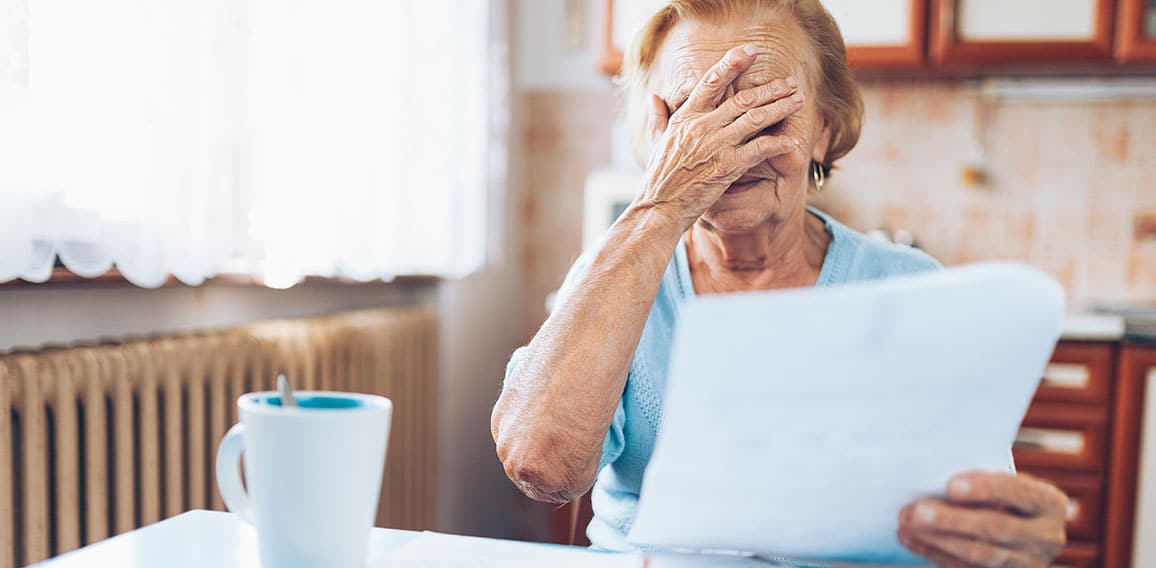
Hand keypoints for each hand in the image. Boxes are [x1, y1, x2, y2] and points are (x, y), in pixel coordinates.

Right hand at [637, 44, 804, 230]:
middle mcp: (701, 127)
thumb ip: (658, 117)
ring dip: (780, 108)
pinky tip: (793, 141)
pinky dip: (778, 144)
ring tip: (799, 101)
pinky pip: (758, 149)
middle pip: (742, 99)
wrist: (659, 207)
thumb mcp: (655, 142)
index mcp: (685, 117)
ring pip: (755, 119)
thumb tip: (654, 97)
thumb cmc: (659, 177)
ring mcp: (714, 146)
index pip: (711, 82)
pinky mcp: (726, 167)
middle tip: (791, 82)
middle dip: (771, 88)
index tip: (751, 52)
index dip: (732, 63)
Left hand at [898, 471, 1067, 566]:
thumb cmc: (1004, 496)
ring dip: (937, 539)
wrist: (1023, 532)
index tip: (950, 486)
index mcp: (1050, 503)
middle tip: (916, 511)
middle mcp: (1047, 536)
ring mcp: (1029, 563)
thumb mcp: (1005, 484)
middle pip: (996, 528)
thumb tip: (933, 478)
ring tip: (906, 524)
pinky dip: (934, 552)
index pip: (1017, 492)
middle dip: (952, 519)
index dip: (984, 489)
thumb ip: (981, 480)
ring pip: (979, 553)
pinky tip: (911, 540)